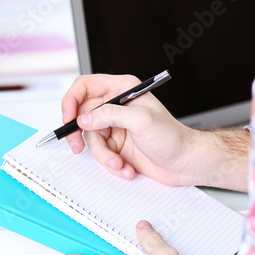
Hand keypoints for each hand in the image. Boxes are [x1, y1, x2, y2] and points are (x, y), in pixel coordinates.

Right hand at [61, 74, 203, 186]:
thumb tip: (84, 118)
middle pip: (82, 115)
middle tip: (77, 146)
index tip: (69, 118)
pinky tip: (127, 168)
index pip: (86, 86)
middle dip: (80, 135)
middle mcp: (116, 106)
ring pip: (90, 140)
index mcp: (123, 90)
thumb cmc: (172, 137)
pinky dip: (111, 164)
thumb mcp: (141, 120)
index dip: (72, 100)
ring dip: (103, 156)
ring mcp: (115, 127)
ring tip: (120, 163)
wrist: (184, 163)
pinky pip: (100, 154)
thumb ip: (109, 115)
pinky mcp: (116, 146)